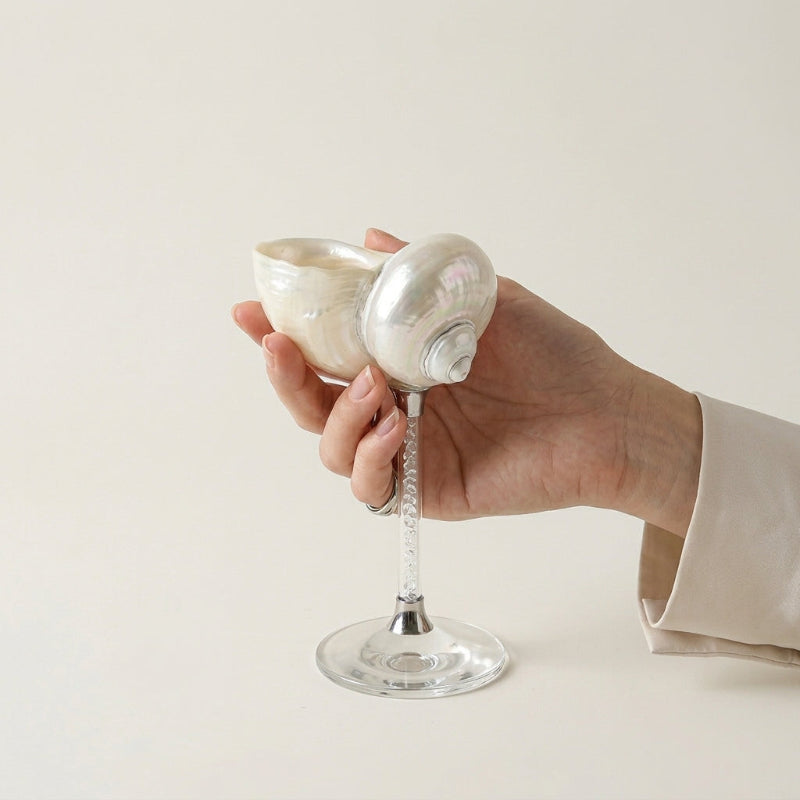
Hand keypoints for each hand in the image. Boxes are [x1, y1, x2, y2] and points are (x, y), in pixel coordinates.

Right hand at [233, 229, 700, 534]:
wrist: (606, 413)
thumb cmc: (555, 354)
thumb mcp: (485, 299)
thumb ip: (423, 277)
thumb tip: (370, 239)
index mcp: (402, 361)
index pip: (328, 350)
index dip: (285, 332)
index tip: (252, 310)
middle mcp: (395, 405)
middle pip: (313, 401)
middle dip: (285, 375)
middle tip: (279, 345)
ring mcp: (408, 449)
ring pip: (332, 446)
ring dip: (336, 416)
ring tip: (375, 386)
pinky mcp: (426, 488)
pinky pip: (373, 486)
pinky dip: (368, 458)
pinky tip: (394, 429)